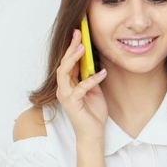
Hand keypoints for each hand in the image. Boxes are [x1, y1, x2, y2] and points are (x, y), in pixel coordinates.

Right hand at [57, 27, 108, 143]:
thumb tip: (93, 64)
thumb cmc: (94, 113)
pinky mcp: (72, 103)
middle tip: (78, 33)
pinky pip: (81, 88)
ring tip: (82, 48)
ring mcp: (66, 95)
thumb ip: (90, 78)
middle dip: (70, 47)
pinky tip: (102, 73)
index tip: (78, 33)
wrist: (94, 133)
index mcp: (69, 84)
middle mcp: (64, 88)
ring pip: (64, 73)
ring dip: (73, 59)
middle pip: (64, 63)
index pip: (69, 62)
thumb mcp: (94, 91)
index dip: (72, 47)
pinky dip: (92, 80)